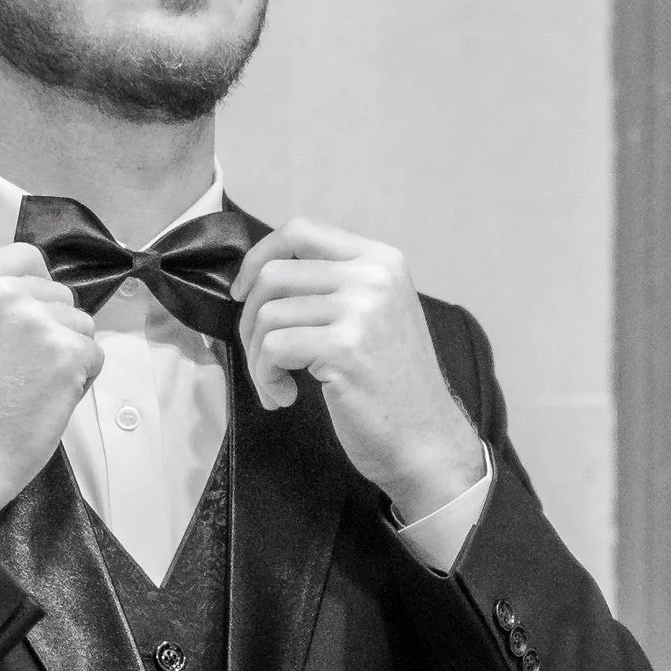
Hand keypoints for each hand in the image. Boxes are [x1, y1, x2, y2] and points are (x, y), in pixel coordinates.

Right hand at [0, 243, 102, 529]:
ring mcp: (36, 320)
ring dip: (69, 353)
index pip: (28, 257)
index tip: (29, 317)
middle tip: (25, 367)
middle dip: (53, 326)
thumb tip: (33, 293)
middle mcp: (3, 291)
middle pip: (59, 293)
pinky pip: (94, 354)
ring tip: (34, 386)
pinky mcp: (65, 353)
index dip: (37, 288)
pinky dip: (81, 378)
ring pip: (81, 323)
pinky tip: (48, 398)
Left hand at [233, 220, 484, 522]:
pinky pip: (272, 349)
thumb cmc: (394, 387)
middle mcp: (373, 276)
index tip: (244, 292)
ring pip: (268, 314)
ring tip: (276, 383)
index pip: (300, 230)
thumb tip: (262, 275)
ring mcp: (361, 309)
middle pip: (273, 274)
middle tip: (261, 356)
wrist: (426, 440)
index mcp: (381, 260)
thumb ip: (335, 286)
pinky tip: (284, 396)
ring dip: (257, 357)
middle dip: (250, 319)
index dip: (258, 258)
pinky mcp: (344, 348)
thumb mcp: (377, 314)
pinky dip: (265, 378)